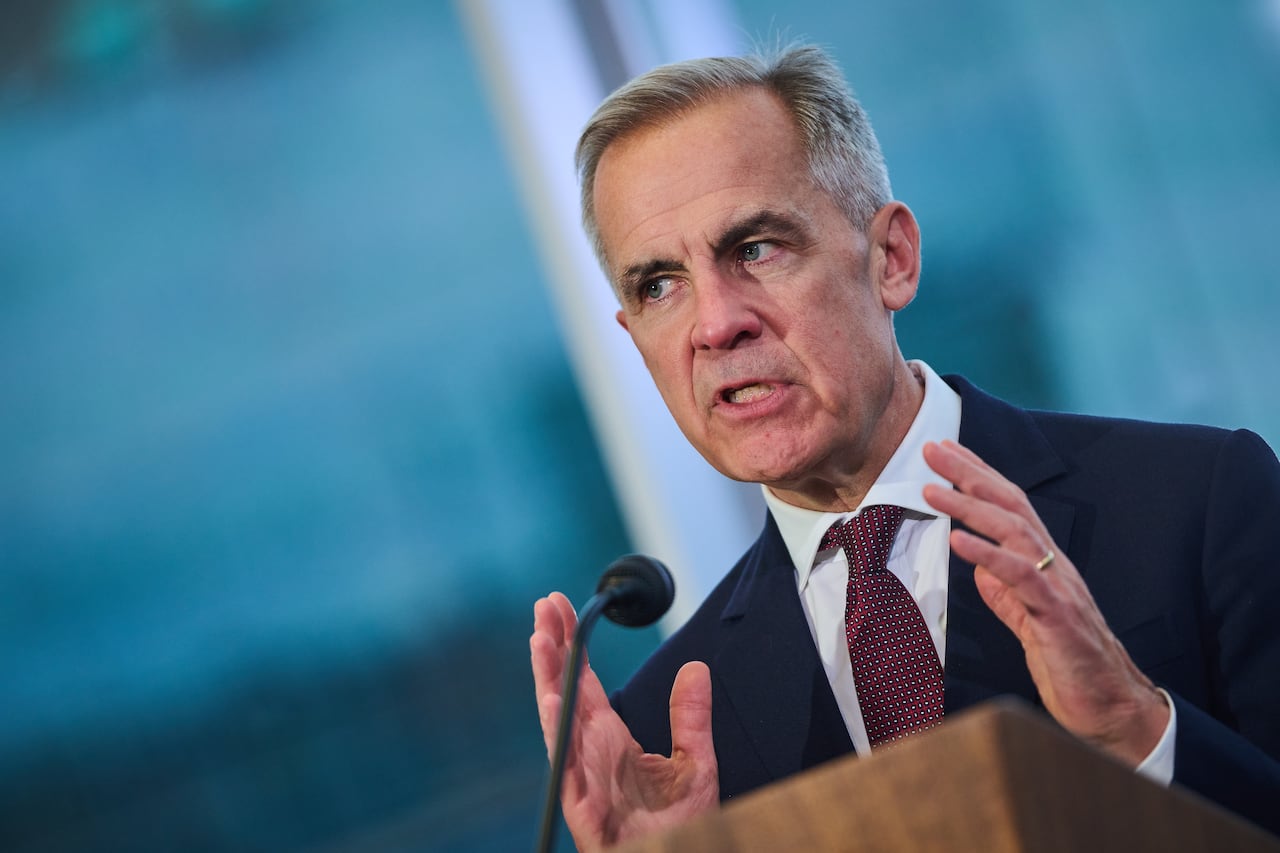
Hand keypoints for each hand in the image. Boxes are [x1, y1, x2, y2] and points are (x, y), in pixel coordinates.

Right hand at [531, 593, 718, 849]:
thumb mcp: (696, 765)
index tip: (561, 607)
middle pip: (565, 690)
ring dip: (547, 679)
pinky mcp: (583, 807)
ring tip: (540, 639)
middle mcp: (590, 753)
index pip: (584, 682)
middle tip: (546, 604)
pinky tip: (551, 698)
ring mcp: (583, 778)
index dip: (572, 646)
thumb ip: (692, 717)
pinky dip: (556, 731)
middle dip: (553, 648)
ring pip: (557, 720)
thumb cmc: (681, 830)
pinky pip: (565, 765)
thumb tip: (697, 668)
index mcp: (610, 741)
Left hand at [921, 440, 1168, 766]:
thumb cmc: (1071, 665)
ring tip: (933, 489)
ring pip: (1015, 531)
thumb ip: (1006, 593)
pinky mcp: (1057, 615)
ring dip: (970, 506)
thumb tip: (980, 570)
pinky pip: (1022, 577)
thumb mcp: (1028, 621)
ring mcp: (1058, 587)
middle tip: (932, 448)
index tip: (945, 452)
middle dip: (969, 473)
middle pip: (1010, 506)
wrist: (1113, 709)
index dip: (978, 476)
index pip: (1008, 507)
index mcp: (1044, 564)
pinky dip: (988, 555)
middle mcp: (1054, 566)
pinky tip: (958, 540)